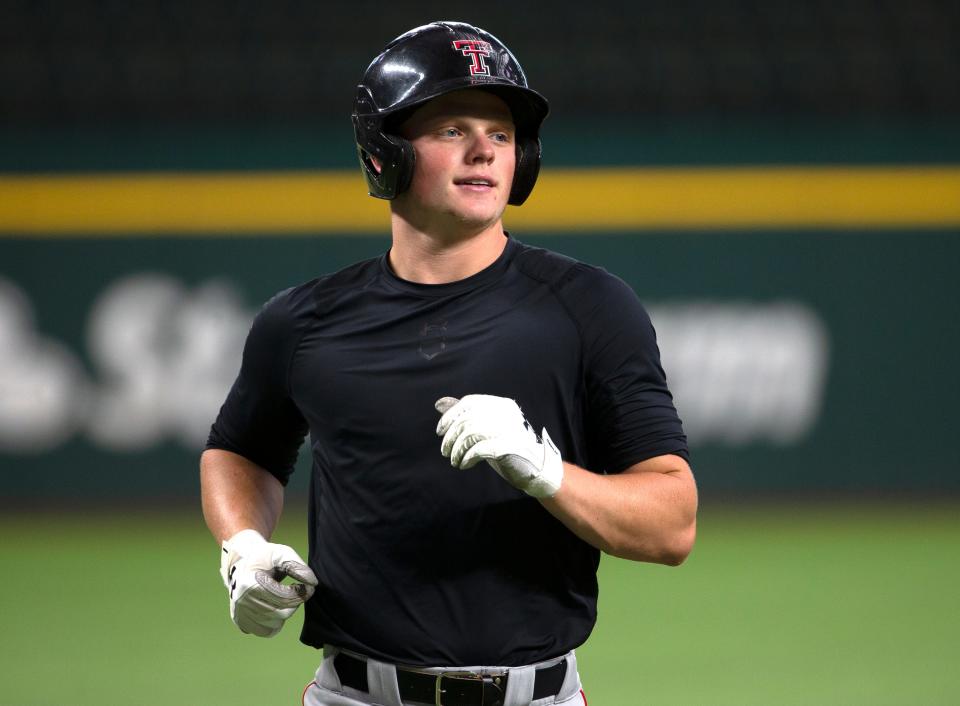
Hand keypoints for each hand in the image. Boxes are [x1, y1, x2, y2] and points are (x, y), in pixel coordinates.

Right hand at [219, 529, 317, 637]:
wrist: (239, 562)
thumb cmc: (263, 556)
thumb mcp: (280, 553)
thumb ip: (297, 566)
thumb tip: (313, 583)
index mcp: (250, 584)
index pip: (284, 598)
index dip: (302, 593)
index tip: (309, 586)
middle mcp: (242, 602)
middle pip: (282, 613)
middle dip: (295, 603)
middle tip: (299, 591)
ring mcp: (241, 614)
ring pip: (275, 624)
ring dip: (286, 612)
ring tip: (284, 597)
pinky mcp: (241, 622)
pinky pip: (266, 631)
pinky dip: (275, 622)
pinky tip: (275, 607)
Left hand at [435, 395, 562, 497]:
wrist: (537, 470)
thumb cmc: (507, 448)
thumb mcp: (484, 430)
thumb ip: (465, 416)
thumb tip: (439, 404)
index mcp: (502, 405)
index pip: (469, 403)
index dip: (450, 416)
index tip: (439, 432)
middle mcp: (507, 413)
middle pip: (467, 419)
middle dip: (451, 437)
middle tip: (444, 451)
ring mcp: (509, 429)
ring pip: (471, 433)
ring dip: (457, 449)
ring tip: (455, 461)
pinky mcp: (509, 447)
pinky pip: (479, 448)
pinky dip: (467, 457)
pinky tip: (464, 464)